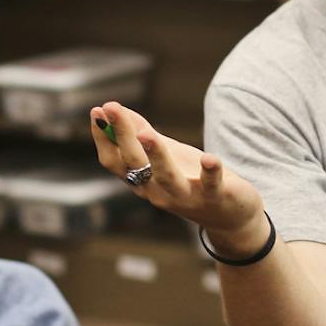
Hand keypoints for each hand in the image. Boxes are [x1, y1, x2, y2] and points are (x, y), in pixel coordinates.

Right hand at [90, 102, 264, 245]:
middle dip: (122, 135)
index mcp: (142, 181)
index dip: (103, 138)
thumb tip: (111, 108)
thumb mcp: (165, 154)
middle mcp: (158, 192)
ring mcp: (186, 196)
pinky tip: (209, 157)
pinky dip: (210, 171)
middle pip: (135, 163)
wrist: (229, 217)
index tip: (96, 111)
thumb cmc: (192, 180)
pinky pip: (211, 184)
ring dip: (156, 155)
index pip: (115, 161)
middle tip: (112, 108)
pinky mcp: (215, 196)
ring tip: (147, 134)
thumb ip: (140, 132)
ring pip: (167, 176)